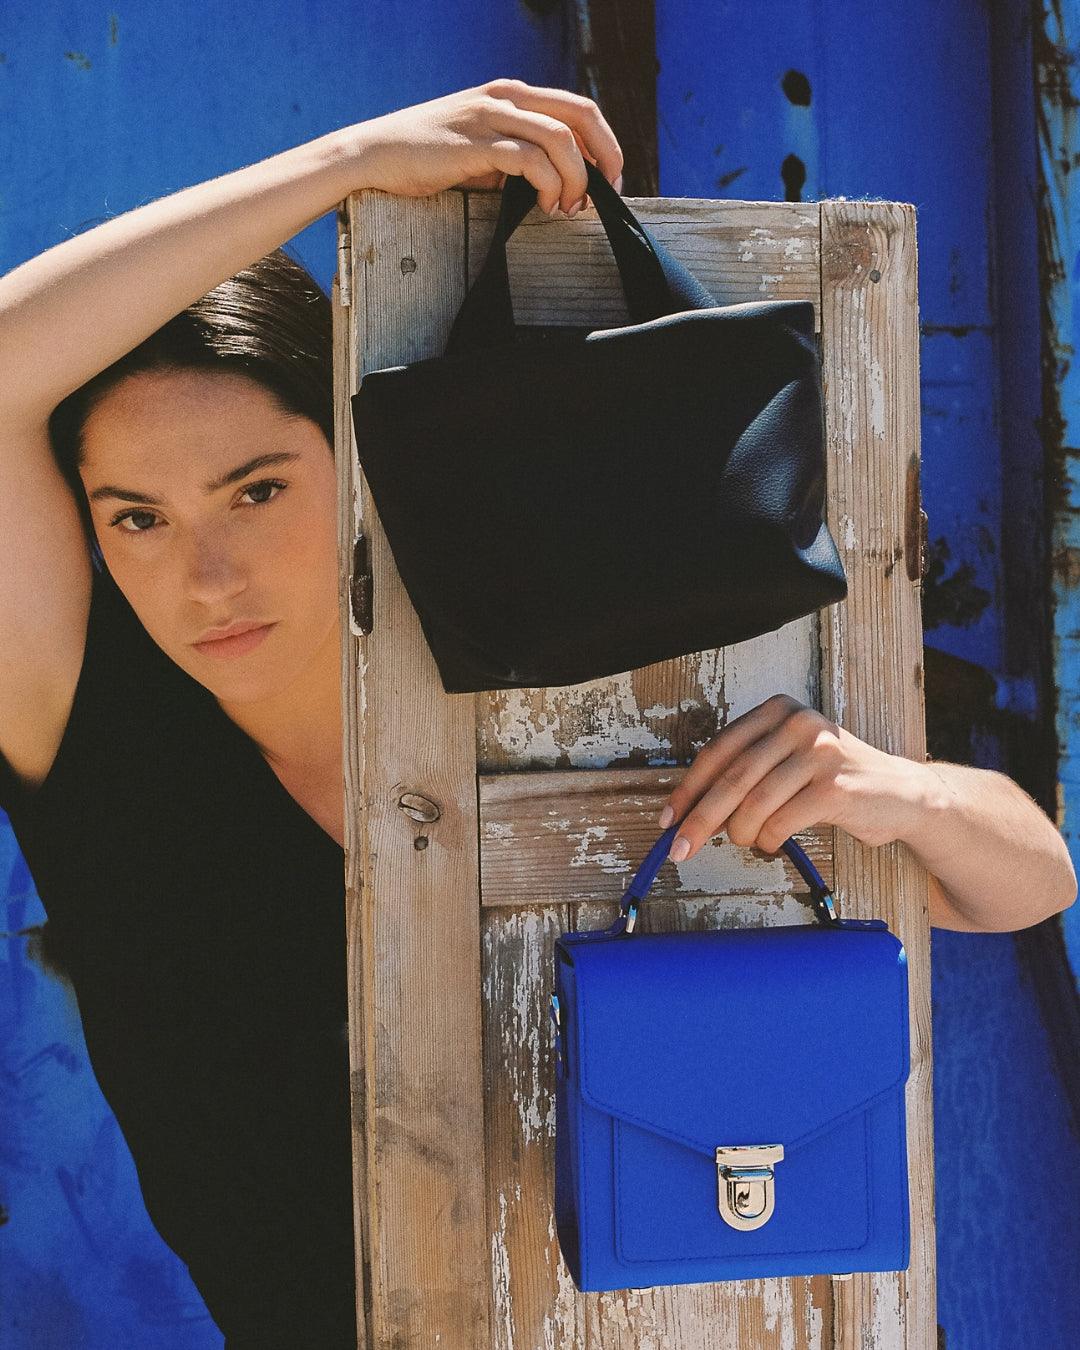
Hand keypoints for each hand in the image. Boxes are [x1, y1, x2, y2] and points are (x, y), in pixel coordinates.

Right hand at [350, 78, 622, 215]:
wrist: (375, 155)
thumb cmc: (426, 158)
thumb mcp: (481, 150)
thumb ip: (516, 157)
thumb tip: (554, 186)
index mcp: (510, 95)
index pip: (577, 107)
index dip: (604, 142)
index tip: (608, 179)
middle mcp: (505, 97)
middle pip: (580, 115)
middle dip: (605, 156)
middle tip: (606, 193)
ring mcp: (491, 117)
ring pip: (560, 139)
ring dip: (576, 178)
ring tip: (567, 207)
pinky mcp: (476, 143)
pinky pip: (530, 159)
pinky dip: (548, 185)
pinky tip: (544, 205)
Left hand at [659, 694, 927, 861]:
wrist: (900, 795)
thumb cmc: (831, 782)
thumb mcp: (786, 761)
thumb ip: (746, 773)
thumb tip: (689, 809)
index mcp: (778, 710)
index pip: (718, 750)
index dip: (688, 788)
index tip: (668, 818)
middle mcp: (798, 723)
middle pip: (731, 778)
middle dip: (700, 819)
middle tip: (680, 848)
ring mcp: (819, 752)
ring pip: (754, 803)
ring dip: (740, 833)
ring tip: (746, 842)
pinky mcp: (835, 787)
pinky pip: (781, 822)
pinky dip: (768, 840)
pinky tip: (773, 842)